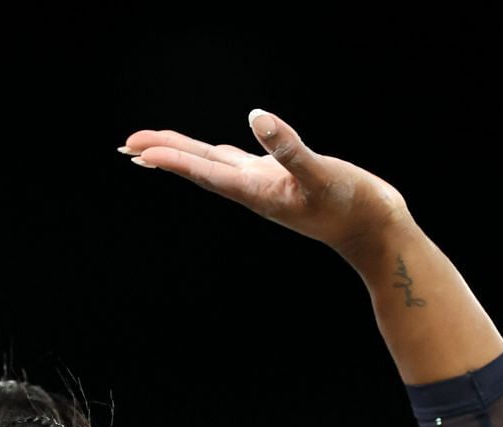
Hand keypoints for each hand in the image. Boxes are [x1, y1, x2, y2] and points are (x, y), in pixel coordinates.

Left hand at [123, 108, 411, 256]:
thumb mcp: (319, 174)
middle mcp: (253, 189)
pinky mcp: (281, 180)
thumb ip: (288, 148)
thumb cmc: (351, 206)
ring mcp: (265, 185)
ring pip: (214, 165)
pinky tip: (212, 153)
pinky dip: (217, 156)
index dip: (170, 158)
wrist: (375, 232)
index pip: (202, 170)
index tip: (138, 150)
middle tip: (127, 146)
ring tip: (153, 150)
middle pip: (198, 167)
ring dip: (183, 156)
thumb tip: (257, 117)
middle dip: (163, 156)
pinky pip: (239, 164)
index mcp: (255, 189)